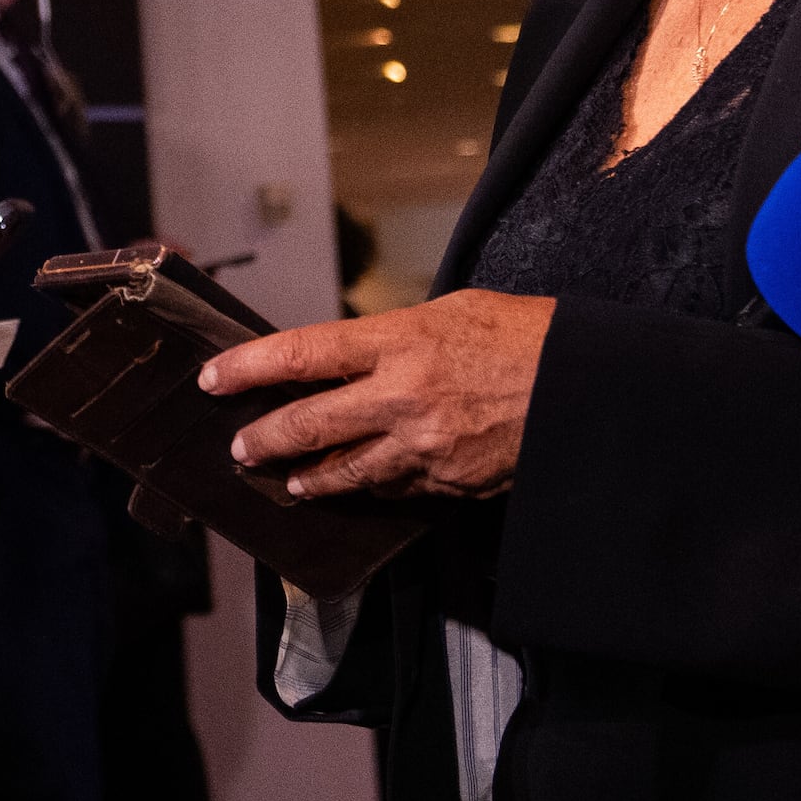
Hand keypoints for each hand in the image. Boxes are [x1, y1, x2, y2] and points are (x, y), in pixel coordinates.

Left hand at [200, 288, 553, 500]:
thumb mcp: (450, 311)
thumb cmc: (523, 335)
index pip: (302, 353)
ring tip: (291, 481)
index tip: (216, 379)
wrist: (585, 388)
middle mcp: (403, 396)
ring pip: (347, 471)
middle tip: (241, 448)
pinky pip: (396, 489)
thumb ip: (393, 337)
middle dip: (265, 440)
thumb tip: (347, 356)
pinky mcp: (448, 482)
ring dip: (311, 478)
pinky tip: (361, 485)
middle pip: (310, 424)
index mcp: (399, 341)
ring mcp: (425, 446)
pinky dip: (374, 486)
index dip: (250, 368)